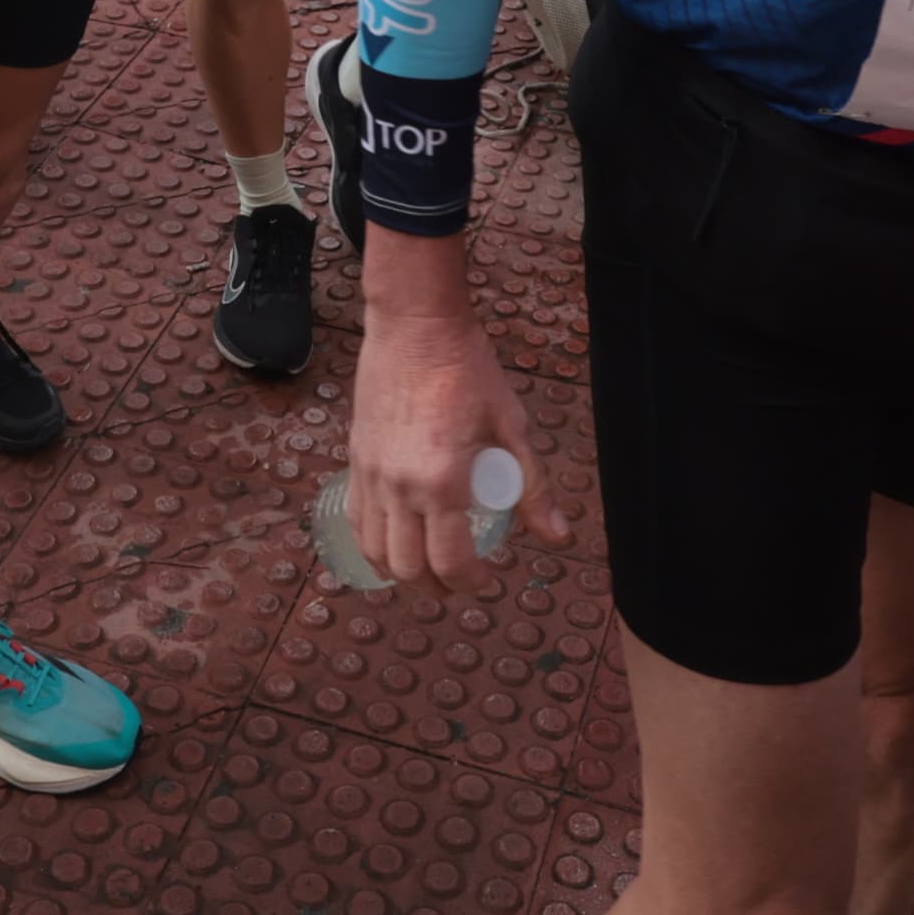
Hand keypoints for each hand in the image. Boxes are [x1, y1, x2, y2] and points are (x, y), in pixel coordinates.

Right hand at [342, 255, 568, 590]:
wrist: (415, 326)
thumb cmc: (468, 369)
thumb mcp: (511, 426)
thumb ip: (532, 487)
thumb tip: (558, 536)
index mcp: (443, 481)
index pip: (451, 561)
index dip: (470, 582)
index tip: (486, 578)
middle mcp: (400, 487)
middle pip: (409, 567)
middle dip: (436, 588)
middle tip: (459, 583)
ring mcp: (371, 476)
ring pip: (375, 551)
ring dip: (400, 574)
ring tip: (426, 572)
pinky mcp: (354, 461)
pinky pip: (357, 520)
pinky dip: (373, 544)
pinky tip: (392, 544)